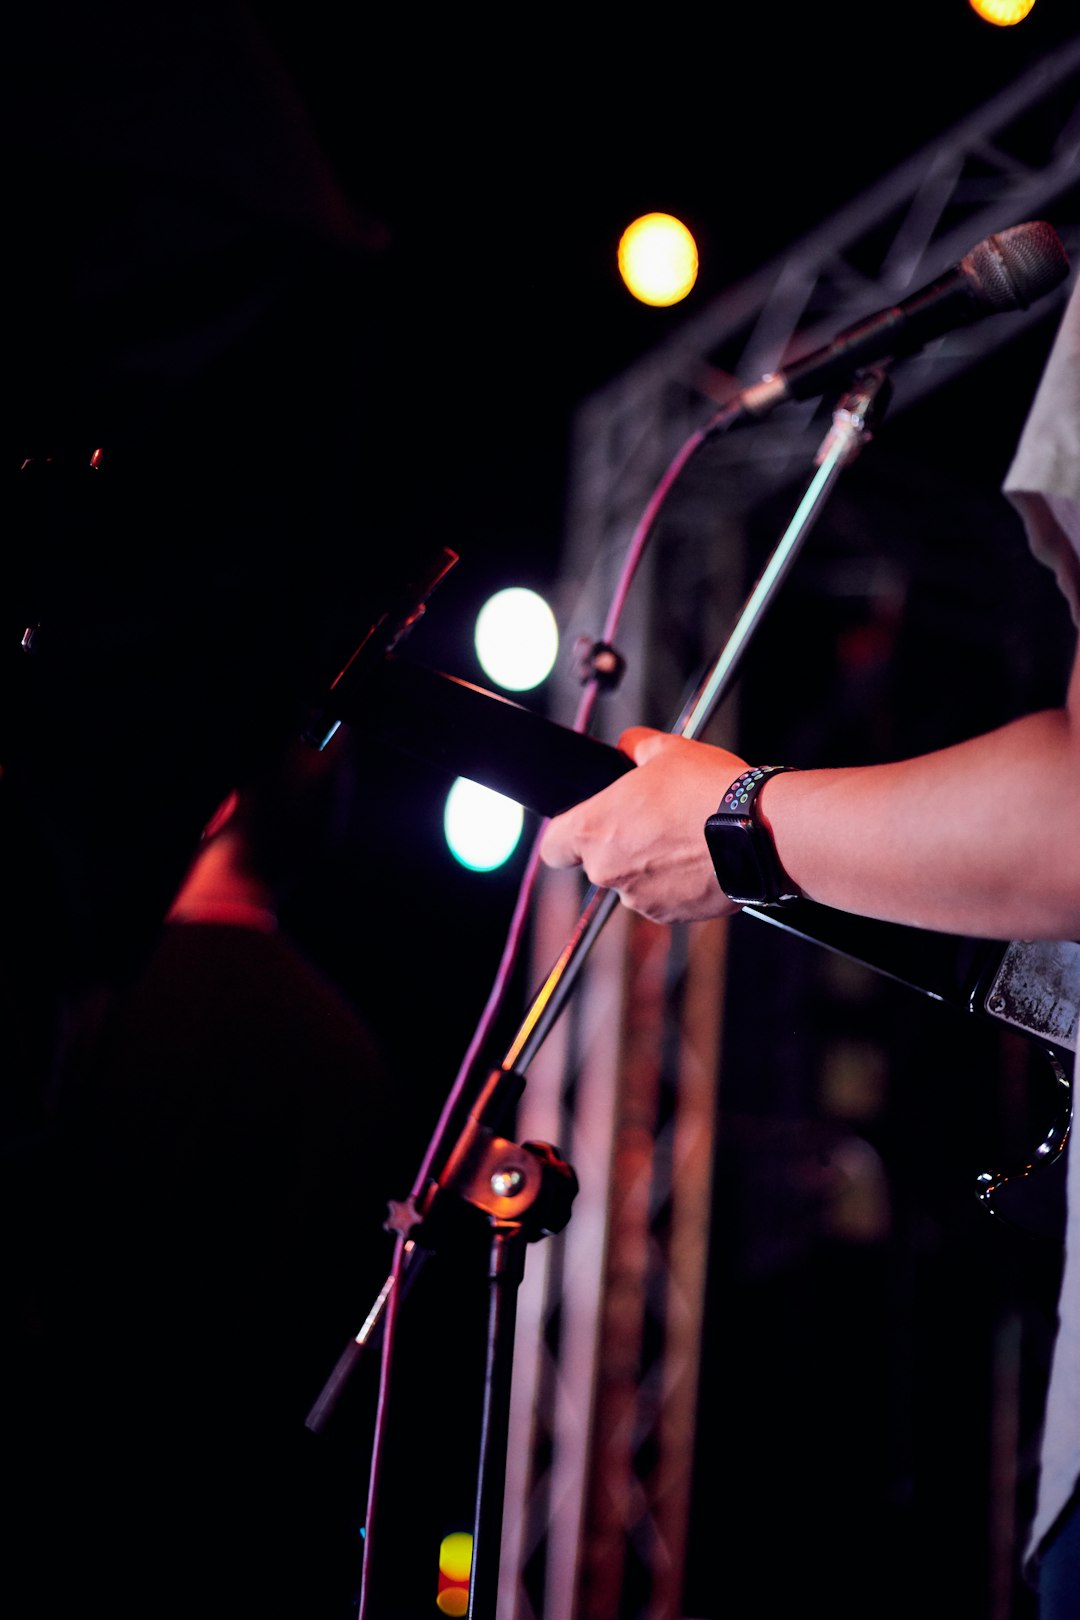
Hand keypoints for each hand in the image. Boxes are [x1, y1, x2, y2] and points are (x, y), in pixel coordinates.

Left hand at [539, 726, 747, 923]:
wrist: (755, 832)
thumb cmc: (706, 790)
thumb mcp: (667, 749)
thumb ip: (636, 747)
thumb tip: (629, 745)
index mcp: (594, 830)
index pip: (553, 847)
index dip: (566, 836)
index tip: (584, 826)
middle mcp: (608, 871)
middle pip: (598, 863)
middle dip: (621, 845)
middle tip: (653, 822)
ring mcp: (639, 898)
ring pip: (632, 882)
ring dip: (649, 866)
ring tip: (683, 839)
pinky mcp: (671, 915)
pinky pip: (663, 899)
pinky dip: (676, 884)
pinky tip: (699, 858)